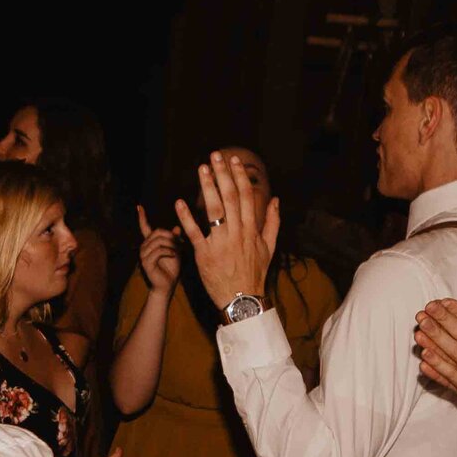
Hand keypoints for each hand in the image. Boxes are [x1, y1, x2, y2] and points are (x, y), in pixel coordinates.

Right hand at [134, 205, 180, 294]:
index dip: (142, 217)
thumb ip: (174, 240)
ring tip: (177, 252)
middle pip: (158, 231)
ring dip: (171, 245)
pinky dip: (169, 251)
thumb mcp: (176, 251)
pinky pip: (159, 250)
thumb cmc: (171, 269)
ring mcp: (143, 255)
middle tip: (179, 245)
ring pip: (159, 240)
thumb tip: (177, 227)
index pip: (144, 227)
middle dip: (171, 236)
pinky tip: (174, 255)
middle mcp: (144, 247)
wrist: (167, 286)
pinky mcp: (146, 263)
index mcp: (150, 243)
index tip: (139, 206)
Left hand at [172, 150, 276, 312]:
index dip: (240, 177)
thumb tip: (276, 200)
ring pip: (214, 211)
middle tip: (214, 156)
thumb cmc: (254, 273)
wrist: (242, 299)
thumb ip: (273, 222)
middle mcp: (237, 233)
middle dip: (222, 175)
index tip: (234, 161)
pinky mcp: (204, 255)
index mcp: (251, 230)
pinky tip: (180, 202)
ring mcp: (220, 243)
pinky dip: (187, 218)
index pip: (246, 197)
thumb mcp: (269, 248)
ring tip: (201, 169)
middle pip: (230, 198)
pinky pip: (194, 234)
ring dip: (206, 188)